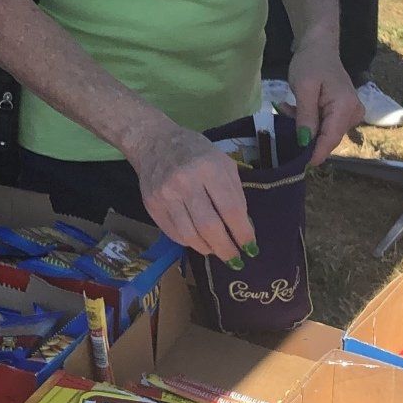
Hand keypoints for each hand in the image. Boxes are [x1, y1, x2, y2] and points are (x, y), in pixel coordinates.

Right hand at [124, 118, 254, 264]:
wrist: (154, 142)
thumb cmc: (196, 152)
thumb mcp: (223, 163)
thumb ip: (235, 193)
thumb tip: (244, 228)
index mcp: (209, 168)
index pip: (230, 209)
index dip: (243, 233)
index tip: (251, 247)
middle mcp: (185, 182)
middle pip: (209, 227)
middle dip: (226, 249)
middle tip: (235, 259)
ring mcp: (165, 195)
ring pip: (190, 235)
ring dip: (208, 248)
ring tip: (216, 250)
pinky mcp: (151, 205)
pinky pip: (174, 234)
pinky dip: (190, 242)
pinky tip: (198, 239)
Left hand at [286, 41, 363, 161]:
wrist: (320, 47)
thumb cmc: (311, 63)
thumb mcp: (304, 88)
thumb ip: (306, 116)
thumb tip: (305, 143)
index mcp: (346, 107)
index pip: (331, 139)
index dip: (315, 153)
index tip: (298, 164)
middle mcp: (354, 114)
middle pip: (328, 137)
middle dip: (305, 135)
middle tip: (284, 118)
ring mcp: (350, 113)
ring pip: (324, 132)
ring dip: (304, 126)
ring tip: (287, 107)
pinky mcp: (343, 112)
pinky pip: (325, 125)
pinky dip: (309, 121)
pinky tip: (295, 108)